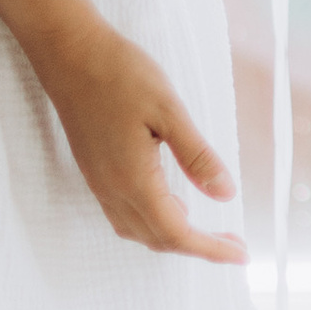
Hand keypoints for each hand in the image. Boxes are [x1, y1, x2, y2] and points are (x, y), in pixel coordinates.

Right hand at [33, 20, 247, 262]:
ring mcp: (99, 183)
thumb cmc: (120, 74)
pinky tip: (173, 205)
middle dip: (199, 248)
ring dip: (175, 238)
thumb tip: (226, 195)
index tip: (242, 256)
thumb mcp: (169, 110)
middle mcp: (112, 190)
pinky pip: (125, 215)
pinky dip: (153, 222)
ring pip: (139, 231)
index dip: (210, 250)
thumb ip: (197, 156)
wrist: (69, 53)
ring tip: (209, 231)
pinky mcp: (94, 171)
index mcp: (134, 179)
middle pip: (158, 239)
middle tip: (234, 244)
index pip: (177, 233)